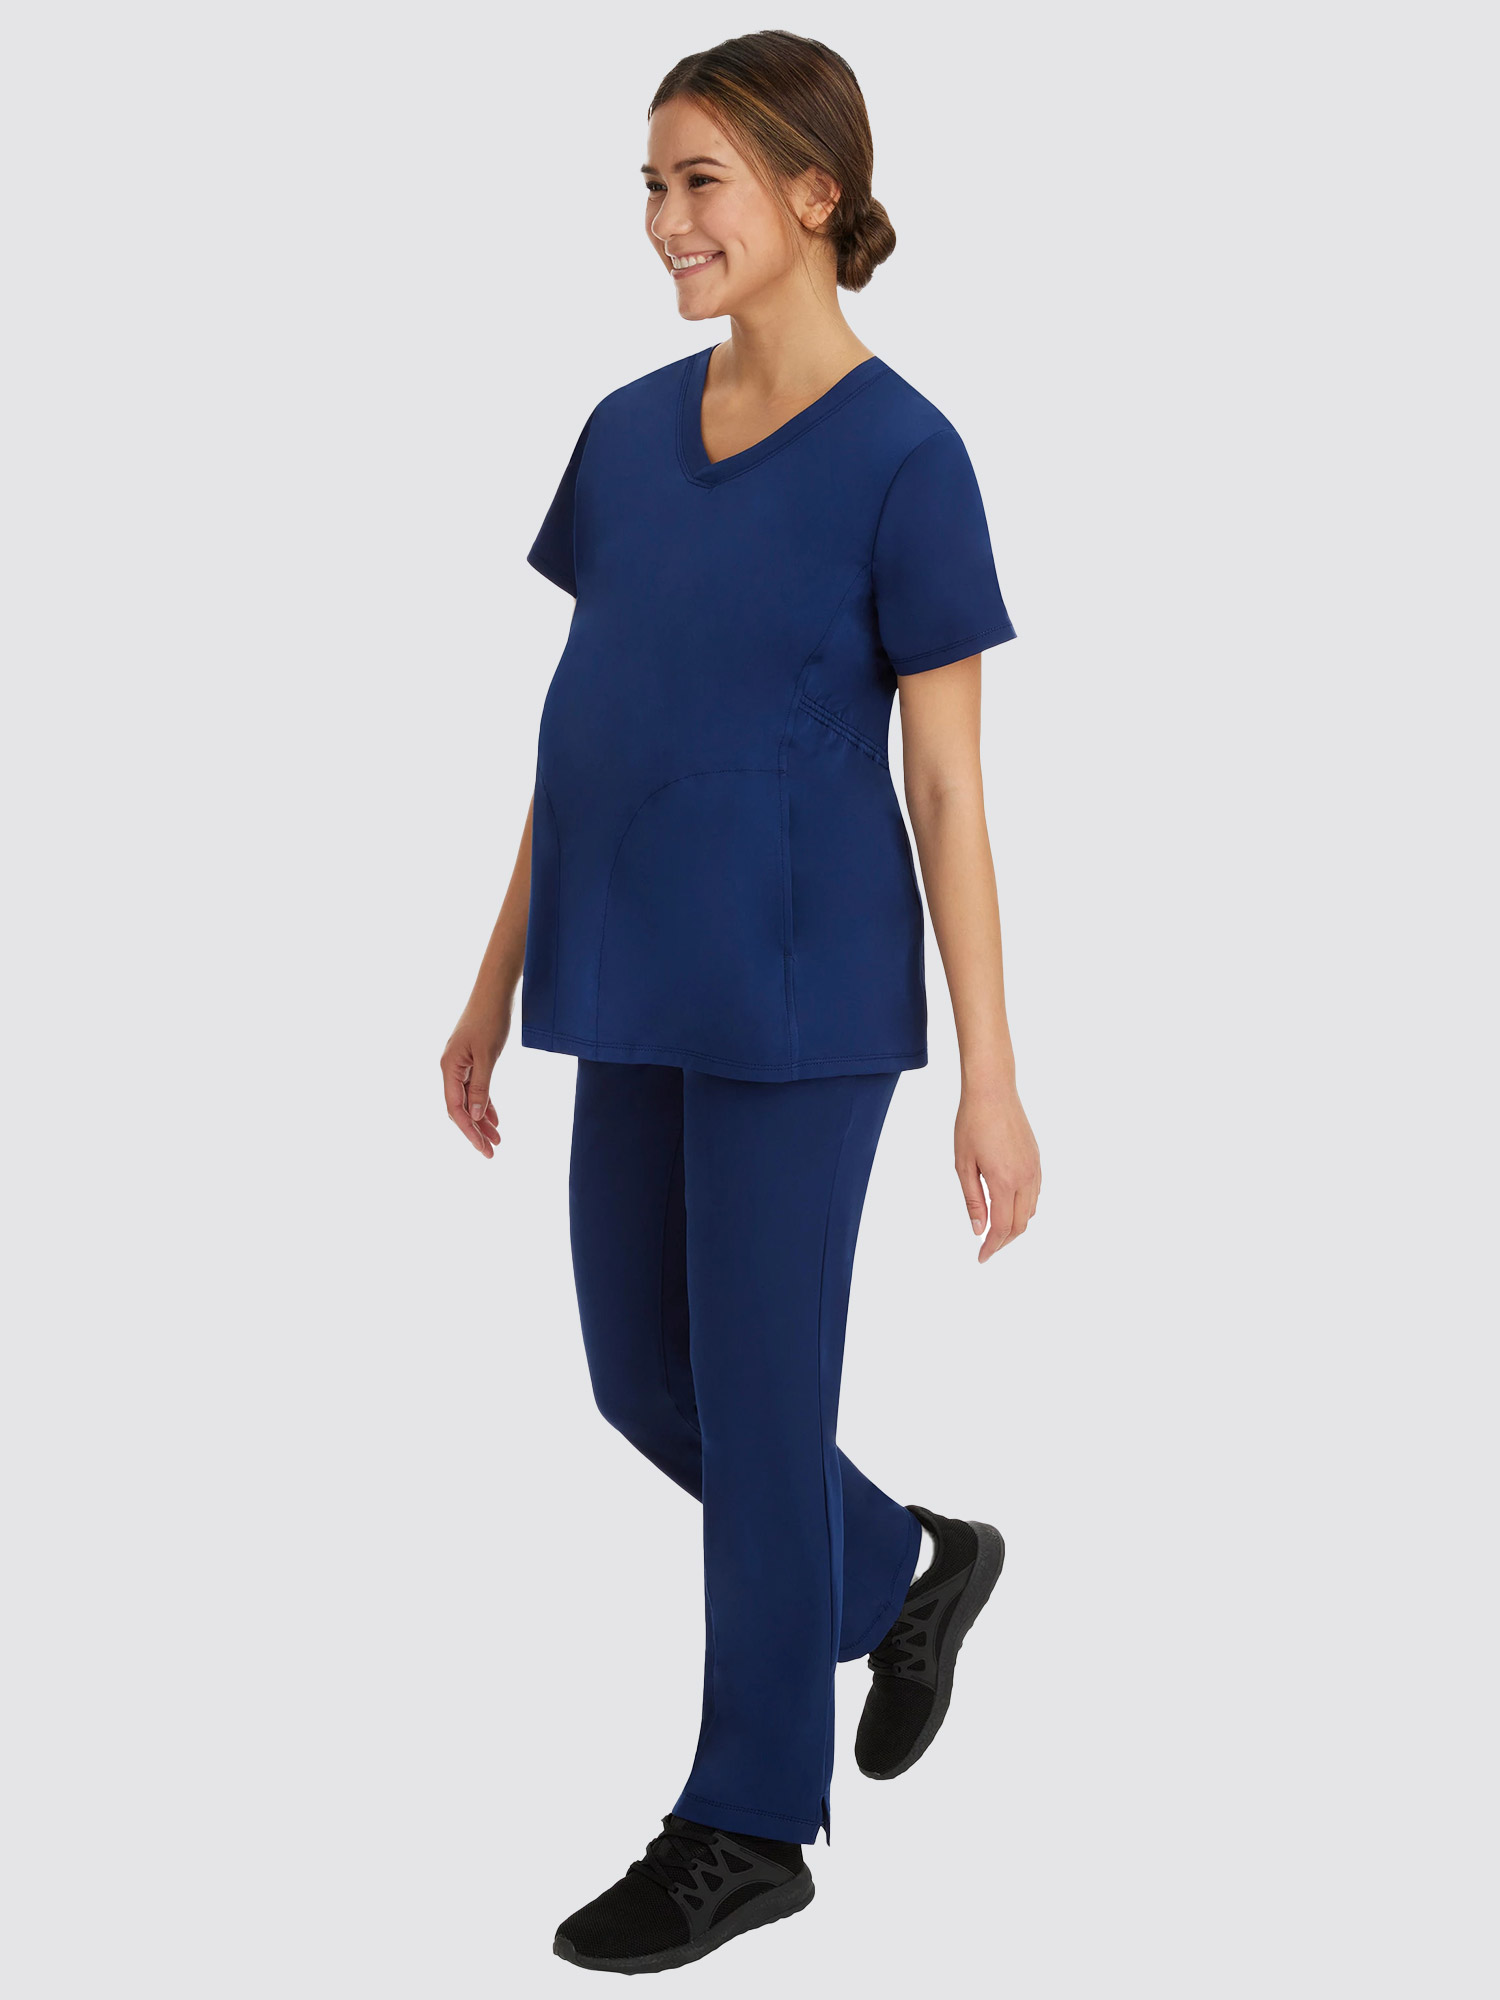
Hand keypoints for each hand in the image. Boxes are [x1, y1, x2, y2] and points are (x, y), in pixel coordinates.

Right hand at [440, 1003, 508, 1157]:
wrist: (494, 992)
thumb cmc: (490, 1019)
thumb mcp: (487, 1056)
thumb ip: (481, 1086)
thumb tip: (477, 1116)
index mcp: (449, 1068)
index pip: (455, 1108)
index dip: (469, 1131)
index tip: (483, 1148)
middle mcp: (451, 1068)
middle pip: (460, 1108)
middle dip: (475, 1131)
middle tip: (491, 1152)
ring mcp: (460, 1064)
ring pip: (469, 1100)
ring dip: (482, 1120)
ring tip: (497, 1140)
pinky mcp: (471, 1060)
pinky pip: (476, 1088)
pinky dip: (486, 1104)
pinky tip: (495, 1119)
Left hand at [955, 1085, 1040, 1263]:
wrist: (993, 1091)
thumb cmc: (972, 1124)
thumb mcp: (963, 1164)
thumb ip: (973, 1200)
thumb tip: (979, 1230)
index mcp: (1004, 1181)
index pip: (1002, 1227)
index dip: (992, 1247)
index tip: (981, 1258)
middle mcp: (1025, 1178)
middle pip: (1020, 1224)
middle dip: (1004, 1241)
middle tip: (987, 1248)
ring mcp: (1034, 1169)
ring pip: (1031, 1211)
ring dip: (1016, 1226)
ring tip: (996, 1230)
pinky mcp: (1036, 1160)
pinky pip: (1035, 1194)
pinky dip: (1024, 1208)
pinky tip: (1009, 1207)